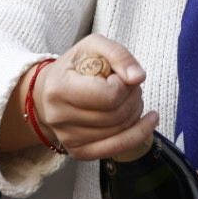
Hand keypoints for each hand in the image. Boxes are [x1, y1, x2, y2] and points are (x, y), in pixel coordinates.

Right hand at [34, 34, 157, 160]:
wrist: (48, 92)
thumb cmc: (75, 67)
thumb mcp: (94, 46)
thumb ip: (118, 55)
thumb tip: (138, 77)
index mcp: (59, 88)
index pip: (109, 95)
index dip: (122, 84)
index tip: (116, 76)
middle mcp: (59, 117)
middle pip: (117, 114)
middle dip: (133, 97)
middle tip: (129, 86)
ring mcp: (68, 138)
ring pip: (120, 131)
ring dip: (135, 111)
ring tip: (129, 98)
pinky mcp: (78, 152)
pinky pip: (118, 148)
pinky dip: (139, 134)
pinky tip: (148, 121)